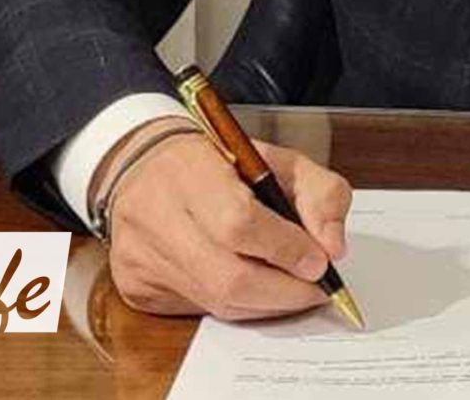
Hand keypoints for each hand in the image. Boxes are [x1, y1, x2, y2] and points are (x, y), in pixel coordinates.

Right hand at [99, 117, 352, 319]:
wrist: (144, 167)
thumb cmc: (218, 163)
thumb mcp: (280, 159)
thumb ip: (320, 193)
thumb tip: (333, 248)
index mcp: (190, 170)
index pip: (239, 222)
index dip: (285, 248)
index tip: (319, 261)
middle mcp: (155, 214)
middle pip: (228, 276)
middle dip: (285, 291)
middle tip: (316, 289)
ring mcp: (140, 256)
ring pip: (217, 301)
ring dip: (267, 304)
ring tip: (294, 291)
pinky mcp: (136, 286)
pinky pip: (200, 311)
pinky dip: (238, 306)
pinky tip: (256, 290)